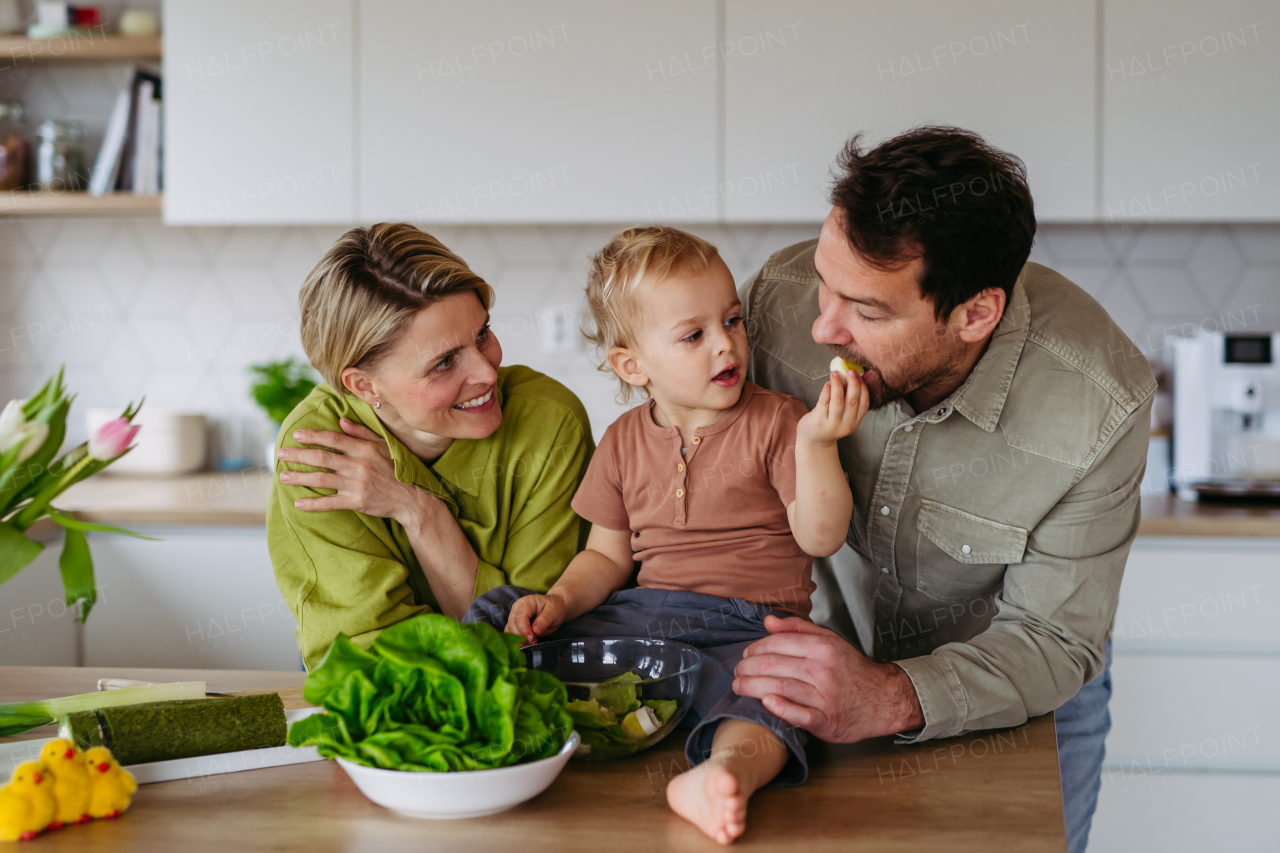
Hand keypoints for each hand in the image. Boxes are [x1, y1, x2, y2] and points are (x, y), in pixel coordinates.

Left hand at [277, 418, 419, 524]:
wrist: (412, 497)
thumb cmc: (397, 469)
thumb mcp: (383, 446)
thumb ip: (361, 433)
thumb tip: (340, 421)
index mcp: (363, 449)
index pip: (333, 439)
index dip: (313, 436)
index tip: (296, 435)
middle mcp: (357, 465)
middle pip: (321, 458)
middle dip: (298, 455)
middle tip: (280, 454)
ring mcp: (356, 484)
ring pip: (321, 479)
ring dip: (299, 478)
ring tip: (283, 476)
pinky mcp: (356, 501)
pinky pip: (329, 503)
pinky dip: (313, 504)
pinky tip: (298, 503)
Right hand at [505, 594, 567, 644]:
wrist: (556, 609)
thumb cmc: (555, 608)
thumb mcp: (553, 612)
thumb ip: (544, 620)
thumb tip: (535, 630)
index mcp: (526, 602)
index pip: (520, 617)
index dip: (524, 629)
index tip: (532, 638)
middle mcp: (517, 609)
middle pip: (512, 625)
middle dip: (521, 636)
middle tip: (534, 642)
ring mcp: (515, 617)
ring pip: (510, 631)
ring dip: (518, 640)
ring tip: (531, 643)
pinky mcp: (515, 625)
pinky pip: (511, 635)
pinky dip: (517, 641)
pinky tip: (526, 644)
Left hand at [732, 615, 923, 742]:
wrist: (882, 699)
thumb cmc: (851, 670)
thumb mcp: (830, 641)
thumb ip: (798, 629)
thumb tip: (768, 622)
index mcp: (822, 648)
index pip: (776, 644)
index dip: (754, 648)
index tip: (746, 655)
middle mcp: (822, 670)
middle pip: (772, 665)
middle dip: (746, 668)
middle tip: (737, 673)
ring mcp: (824, 696)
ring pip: (779, 687)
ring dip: (751, 687)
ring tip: (739, 688)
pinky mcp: (826, 721)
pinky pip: (799, 715)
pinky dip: (780, 708)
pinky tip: (766, 703)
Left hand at [796, 368, 868, 446]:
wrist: (814, 439)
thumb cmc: (830, 422)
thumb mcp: (844, 415)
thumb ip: (848, 401)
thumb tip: (850, 377)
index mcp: (855, 421)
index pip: (864, 404)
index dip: (863, 389)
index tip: (860, 377)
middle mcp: (845, 424)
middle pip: (852, 401)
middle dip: (853, 384)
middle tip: (851, 371)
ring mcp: (832, 423)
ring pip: (838, 402)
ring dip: (837, 385)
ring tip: (835, 373)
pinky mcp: (819, 420)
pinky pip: (824, 402)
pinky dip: (827, 391)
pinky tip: (828, 383)